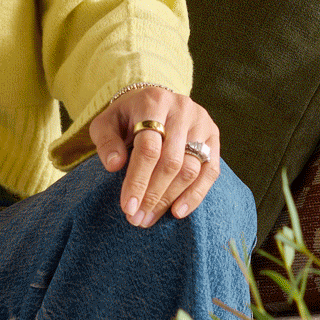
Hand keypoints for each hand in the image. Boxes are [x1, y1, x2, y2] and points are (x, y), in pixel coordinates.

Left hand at [87, 85, 222, 227]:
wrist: (154, 100)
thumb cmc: (126, 117)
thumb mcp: (106, 123)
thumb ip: (106, 142)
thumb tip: (114, 165)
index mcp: (153, 102)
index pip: (149, 147)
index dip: (138, 180)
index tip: (127, 207)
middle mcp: (182, 109)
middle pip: (171, 161)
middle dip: (153, 195)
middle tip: (137, 219)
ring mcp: (201, 123)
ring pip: (190, 169)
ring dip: (170, 199)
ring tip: (149, 218)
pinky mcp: (213, 137)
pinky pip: (211, 171)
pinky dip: (196, 195)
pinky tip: (178, 212)